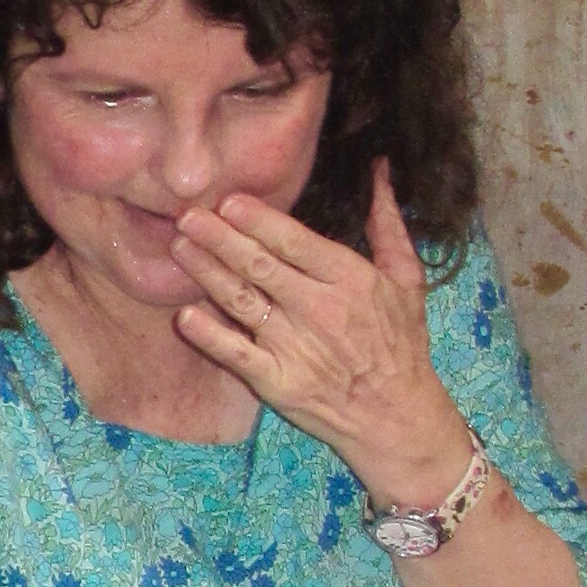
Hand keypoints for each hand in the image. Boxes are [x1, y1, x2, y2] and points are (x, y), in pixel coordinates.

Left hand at [170, 162, 469, 505]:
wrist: (397, 416)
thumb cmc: (400, 344)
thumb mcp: (407, 279)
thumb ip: (388, 223)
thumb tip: (378, 170)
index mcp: (350, 279)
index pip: (295, 242)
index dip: (259, 220)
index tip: (228, 201)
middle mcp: (319, 309)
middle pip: (259, 266)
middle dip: (219, 238)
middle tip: (186, 215)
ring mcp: (295, 346)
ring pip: (241, 301)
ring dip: (206, 272)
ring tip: (179, 247)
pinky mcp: (277, 382)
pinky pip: (236, 353)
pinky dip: (210, 335)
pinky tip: (185, 315)